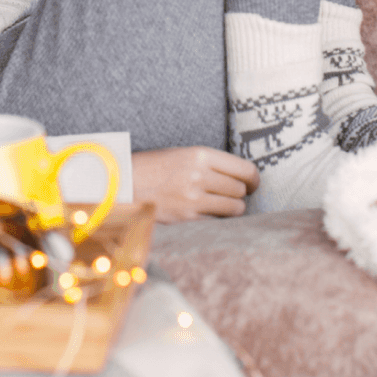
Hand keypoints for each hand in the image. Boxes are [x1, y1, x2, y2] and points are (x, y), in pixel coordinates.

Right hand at [131, 147, 258, 223]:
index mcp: (200, 155)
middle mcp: (199, 175)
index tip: (253, 184)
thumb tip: (239, 176)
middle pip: (240, 189)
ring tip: (224, 206)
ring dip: (233, 209)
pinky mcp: (186, 218)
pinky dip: (217, 220)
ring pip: (234, 208)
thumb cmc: (153, 168)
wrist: (123, 184)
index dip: (253, 179)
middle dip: (240, 193)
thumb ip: (209, 163)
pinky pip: (216, 221)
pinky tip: (209, 215)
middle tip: (236, 195)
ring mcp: (193, 198)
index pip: (244, 169)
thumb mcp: (182, 155)